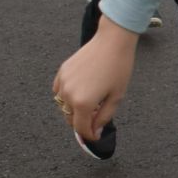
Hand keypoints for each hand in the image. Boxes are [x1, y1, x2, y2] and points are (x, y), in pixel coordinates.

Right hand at [52, 19, 139, 142]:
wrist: (112, 41)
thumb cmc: (118, 68)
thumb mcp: (116, 97)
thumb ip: (104, 117)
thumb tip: (95, 131)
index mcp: (83, 103)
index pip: (81, 129)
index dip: (89, 135)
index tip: (96, 135)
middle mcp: (68, 95)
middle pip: (70, 119)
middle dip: (83, 123)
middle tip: (97, 118)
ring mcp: (63, 83)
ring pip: (63, 106)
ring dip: (74, 110)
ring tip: (91, 103)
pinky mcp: (61, 72)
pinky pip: (59, 91)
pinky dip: (66, 96)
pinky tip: (80, 92)